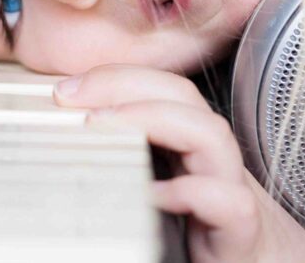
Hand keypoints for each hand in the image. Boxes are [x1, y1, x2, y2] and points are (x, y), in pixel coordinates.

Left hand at [53, 64, 304, 262]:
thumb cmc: (199, 227)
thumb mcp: (155, 182)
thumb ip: (122, 156)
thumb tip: (63, 135)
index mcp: (190, 140)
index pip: (161, 86)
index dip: (117, 76)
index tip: (65, 87)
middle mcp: (213, 156)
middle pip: (184, 96)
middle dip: (128, 83)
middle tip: (74, 96)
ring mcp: (231, 188)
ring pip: (211, 134)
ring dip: (156, 119)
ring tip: (104, 126)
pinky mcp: (241, 229)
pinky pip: (229, 202)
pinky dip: (192, 192)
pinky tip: (152, 196)